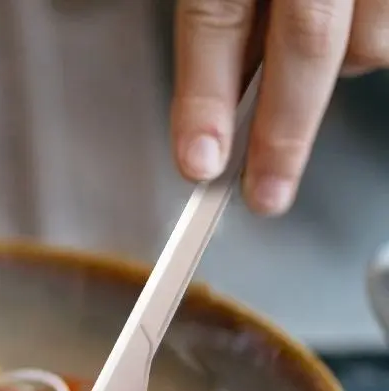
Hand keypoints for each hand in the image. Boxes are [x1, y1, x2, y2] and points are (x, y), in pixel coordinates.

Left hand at [172, 0, 387, 215]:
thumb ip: (233, 14)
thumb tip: (220, 103)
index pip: (216, 17)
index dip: (204, 96)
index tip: (199, 164)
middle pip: (306, 40)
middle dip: (283, 131)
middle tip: (265, 192)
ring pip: (371, 40)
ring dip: (347, 59)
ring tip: (333, 24)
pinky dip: (376, 38)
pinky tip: (358, 16)